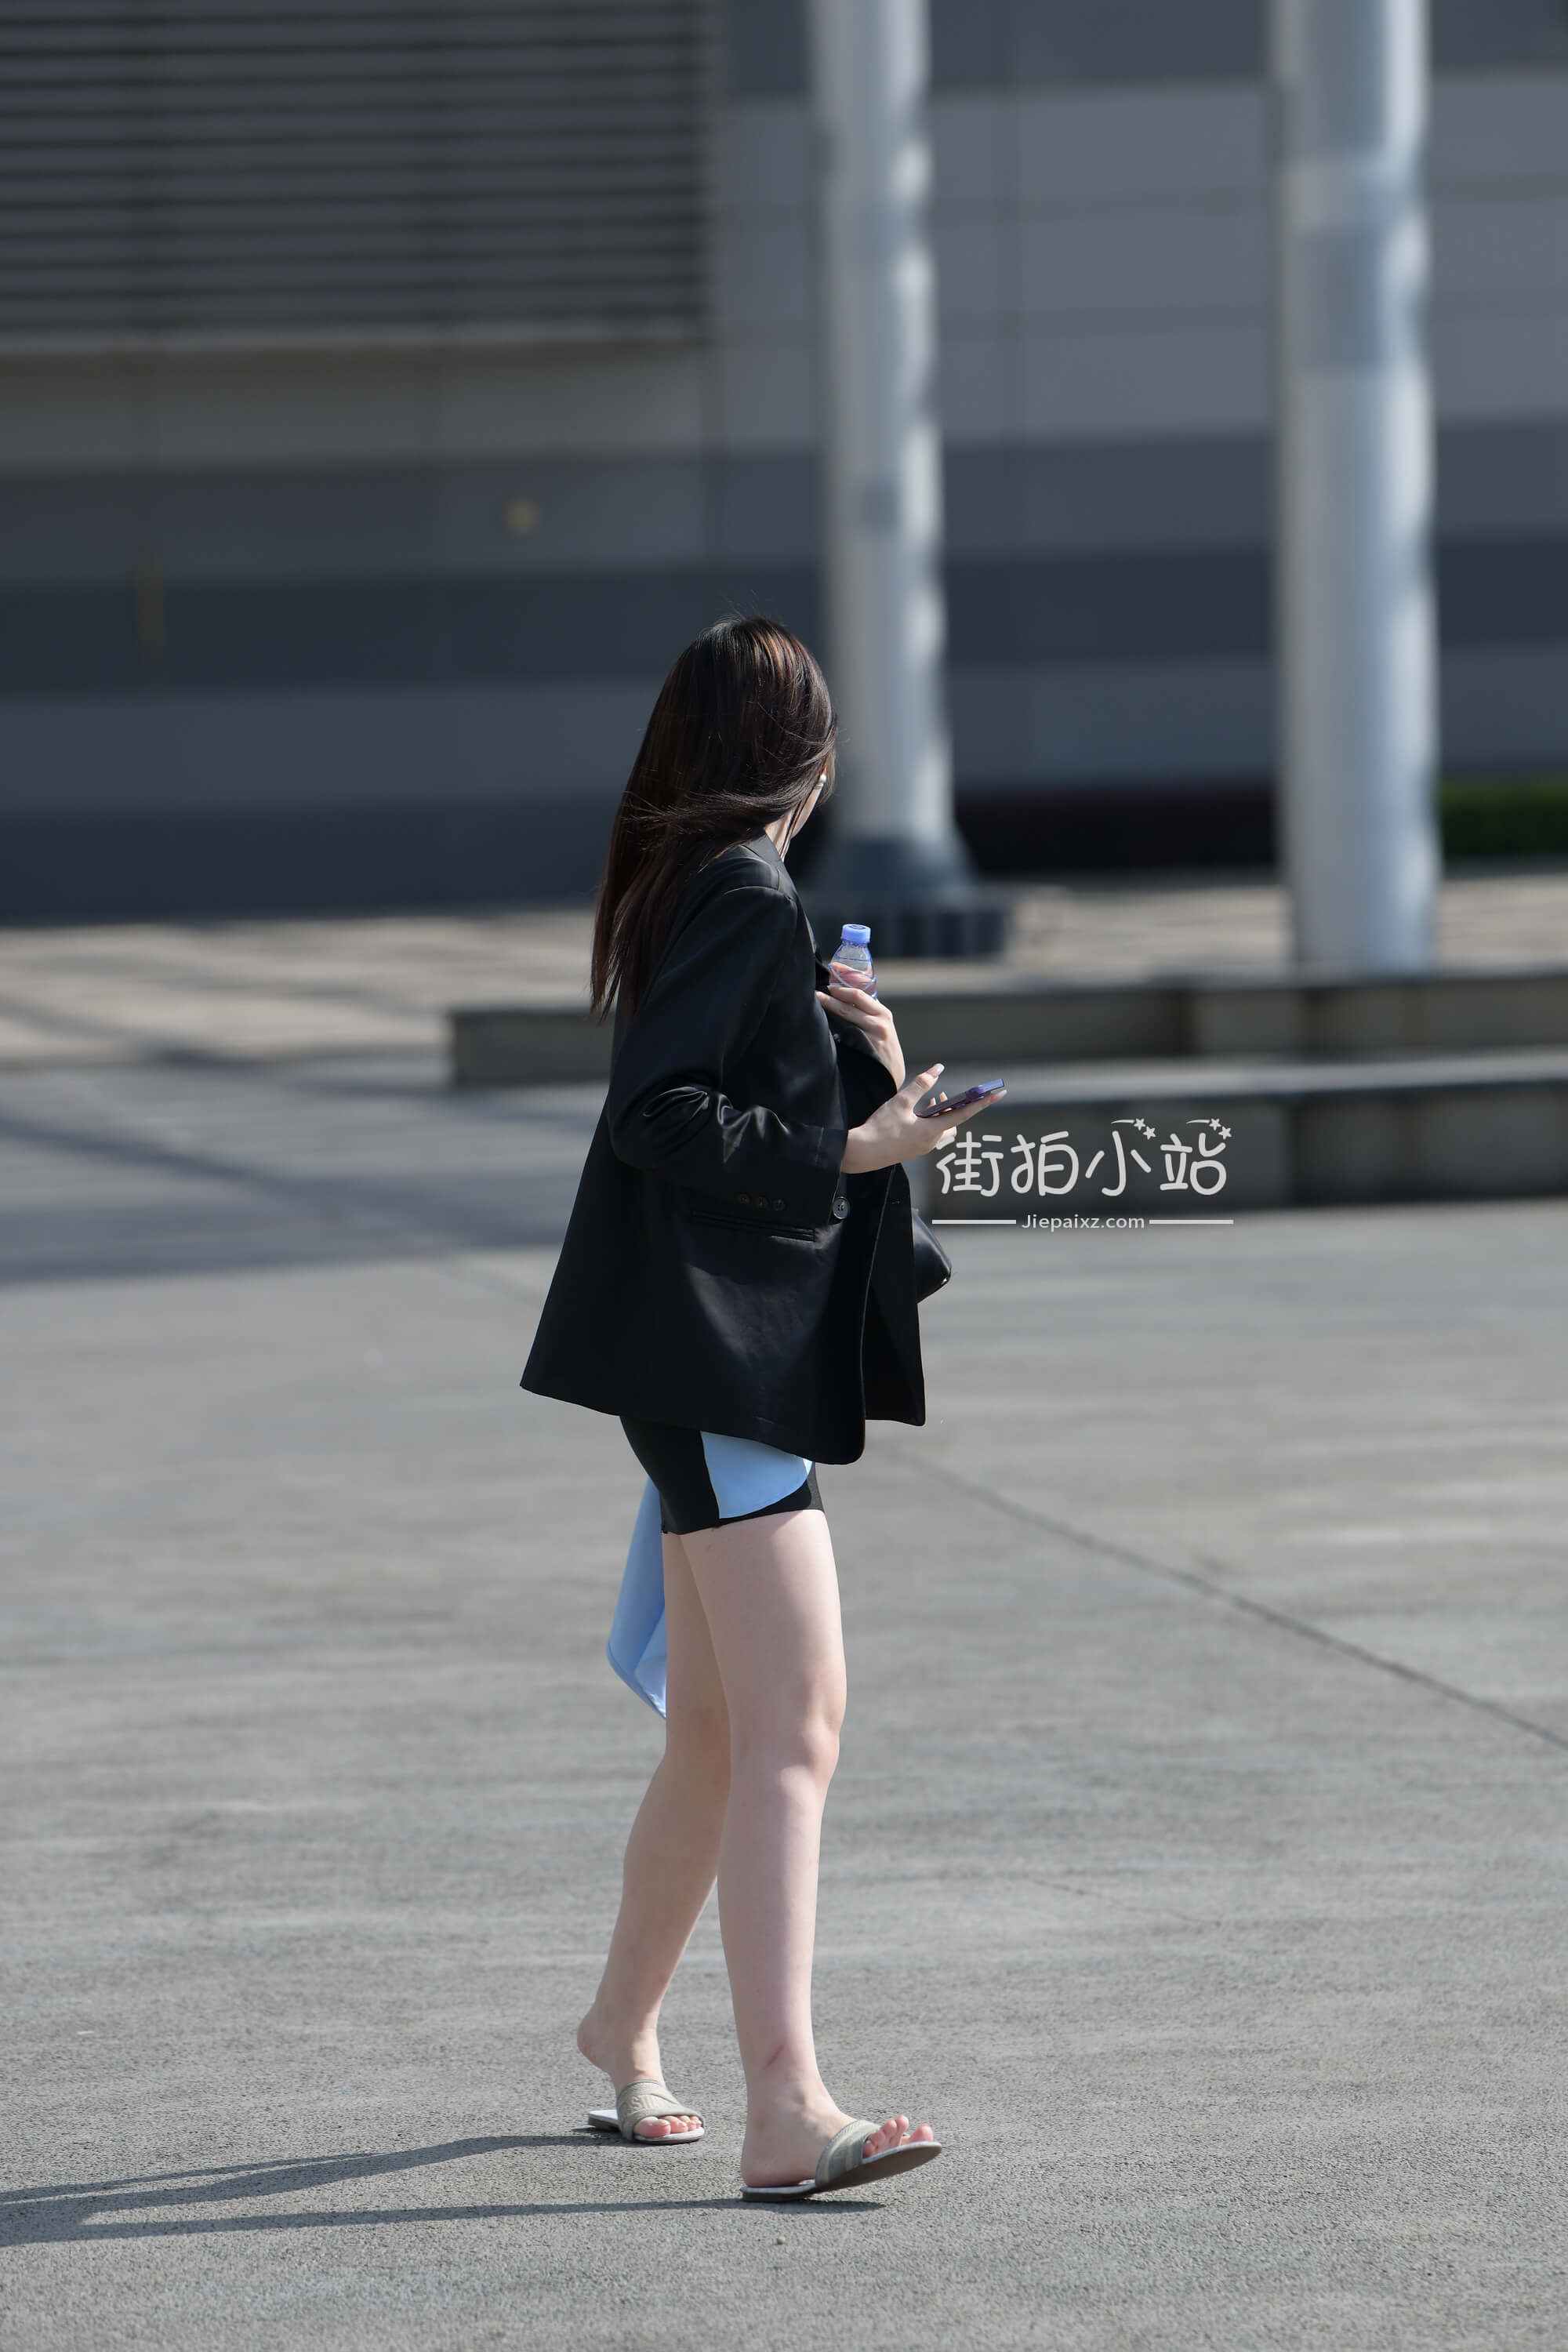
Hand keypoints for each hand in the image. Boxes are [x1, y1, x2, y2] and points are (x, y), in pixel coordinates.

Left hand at [814, 968, 904, 1086]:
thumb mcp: (880, 1029)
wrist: (891, 1078)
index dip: (845, 976)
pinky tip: (821, 1023)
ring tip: (816, 999)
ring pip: (846, 1014)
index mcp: (882, 1014)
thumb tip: (839, 996)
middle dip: (832, 991)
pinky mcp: (864, 1049)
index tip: (832, 968)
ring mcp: (872, 1036)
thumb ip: (865, 1014)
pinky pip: (844, 1034)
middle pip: (852, 1000)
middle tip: (815, 988)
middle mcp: (879, 1022)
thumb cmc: (881, 1051)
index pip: (860, 989)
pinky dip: (832, 1027)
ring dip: (829, 1005)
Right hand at [841, 1063, 1003, 1174]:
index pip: (964, 1114)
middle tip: (944, 1095)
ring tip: (930, 1101)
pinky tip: (917, 1114)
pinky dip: (931, 1122)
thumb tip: (938, 1069)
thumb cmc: (881, 1127)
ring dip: (941, 1115)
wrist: (863, 1152)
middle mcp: (932, 1142)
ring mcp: (923, 1148)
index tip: (998, 1094)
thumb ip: (921, 1085)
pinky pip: (931, 1135)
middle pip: (954, 1124)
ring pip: (942, 1130)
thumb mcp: (901, 1102)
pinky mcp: (914, 1150)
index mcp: (932, 1130)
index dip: (982, 1103)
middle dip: (954, 1109)